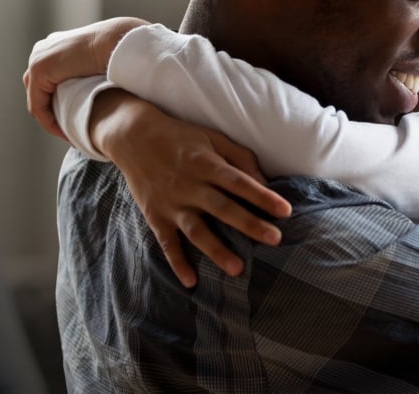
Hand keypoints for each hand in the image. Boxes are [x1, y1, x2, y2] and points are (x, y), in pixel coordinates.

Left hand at [23, 17, 147, 139]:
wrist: (116, 41)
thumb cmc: (116, 53)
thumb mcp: (96, 64)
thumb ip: (86, 74)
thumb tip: (91, 89)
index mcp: (53, 46)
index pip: (46, 83)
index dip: (57, 106)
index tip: (75, 123)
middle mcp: (41, 51)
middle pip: (38, 92)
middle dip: (52, 113)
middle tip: (70, 132)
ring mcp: (37, 59)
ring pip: (37, 101)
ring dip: (50, 121)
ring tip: (69, 135)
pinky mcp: (39, 70)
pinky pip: (38, 106)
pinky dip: (49, 122)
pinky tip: (66, 134)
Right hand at [91, 90, 293, 287]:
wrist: (133, 137)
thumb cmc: (181, 138)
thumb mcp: (212, 138)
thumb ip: (240, 158)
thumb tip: (266, 182)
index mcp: (206, 164)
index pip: (238, 182)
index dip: (262, 196)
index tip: (285, 211)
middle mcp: (189, 185)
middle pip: (222, 208)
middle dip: (249, 224)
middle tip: (275, 240)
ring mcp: (171, 203)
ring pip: (196, 230)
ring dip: (217, 250)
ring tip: (238, 269)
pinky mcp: (155, 216)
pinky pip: (167, 243)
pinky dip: (177, 263)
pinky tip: (191, 282)